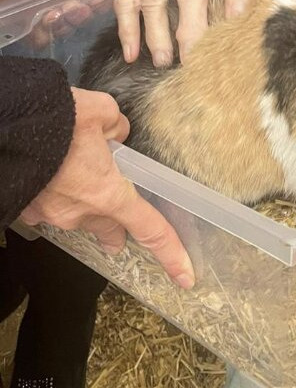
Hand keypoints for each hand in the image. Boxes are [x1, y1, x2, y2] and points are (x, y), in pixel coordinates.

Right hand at [20, 87, 194, 288]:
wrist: (8, 128)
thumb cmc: (59, 120)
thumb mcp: (102, 111)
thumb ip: (117, 127)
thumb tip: (116, 134)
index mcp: (107, 194)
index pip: (149, 229)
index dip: (171, 253)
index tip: (185, 277)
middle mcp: (80, 212)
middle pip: (109, 229)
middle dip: (116, 231)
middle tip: (121, 233)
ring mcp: (51, 215)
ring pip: (77, 218)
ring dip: (84, 204)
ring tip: (83, 180)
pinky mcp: (27, 210)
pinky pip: (49, 209)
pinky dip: (56, 196)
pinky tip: (55, 177)